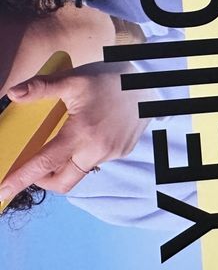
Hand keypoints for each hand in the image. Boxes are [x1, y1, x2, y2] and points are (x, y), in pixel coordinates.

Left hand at [0, 61, 149, 200]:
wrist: (150, 81)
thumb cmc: (112, 78)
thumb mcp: (74, 79)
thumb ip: (42, 87)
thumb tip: (13, 93)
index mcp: (80, 134)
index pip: (43, 164)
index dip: (20, 179)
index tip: (2, 191)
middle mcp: (96, 150)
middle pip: (63, 182)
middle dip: (44, 181)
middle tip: (35, 167)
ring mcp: (112, 153)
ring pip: (81, 170)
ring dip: (67, 163)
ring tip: (68, 139)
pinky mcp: (123, 151)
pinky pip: (98, 159)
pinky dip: (88, 152)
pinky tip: (93, 130)